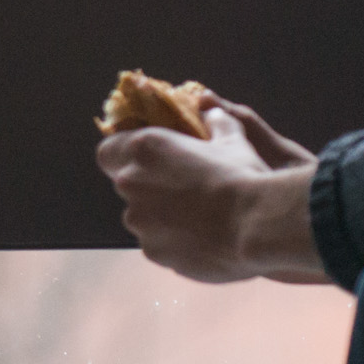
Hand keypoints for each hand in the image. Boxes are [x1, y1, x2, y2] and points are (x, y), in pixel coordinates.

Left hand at [99, 98, 327, 285]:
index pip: (108, 151)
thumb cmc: (242, 177)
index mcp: (144, 149)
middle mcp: (131, 183)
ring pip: (141, 217)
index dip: (123, 155)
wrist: (256, 226)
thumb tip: (212, 112)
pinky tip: (202, 239)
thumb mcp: (233, 140)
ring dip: (160, 216)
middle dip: (148, 187)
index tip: (144, 159)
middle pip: (126, 185)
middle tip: (182, 188)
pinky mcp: (152, 252)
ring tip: (198, 218)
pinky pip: (157, 244)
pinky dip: (173, 242)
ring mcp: (139, 221)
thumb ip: (216, 122)